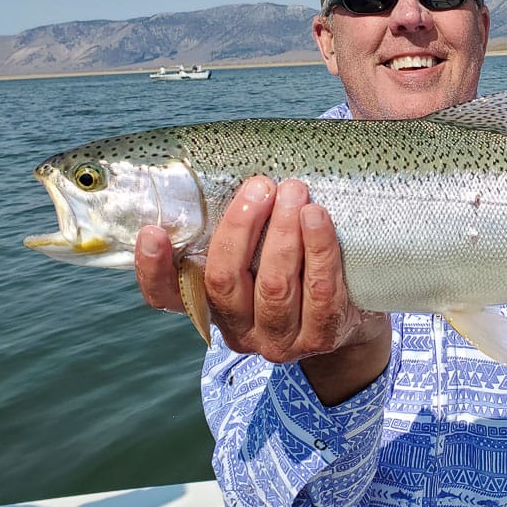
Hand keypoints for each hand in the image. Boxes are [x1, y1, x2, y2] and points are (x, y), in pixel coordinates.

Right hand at [135, 177, 390, 404]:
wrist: (353, 318)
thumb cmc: (296, 270)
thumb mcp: (258, 256)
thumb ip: (239, 228)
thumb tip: (228, 167)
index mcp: (211, 307)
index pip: (167, 296)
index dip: (154, 268)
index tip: (154, 231)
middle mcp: (239, 330)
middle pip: (225, 280)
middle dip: (241, 227)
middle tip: (260, 186)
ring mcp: (279, 340)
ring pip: (275, 286)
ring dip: (283, 232)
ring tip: (294, 191)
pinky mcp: (321, 337)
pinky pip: (320, 290)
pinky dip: (319, 248)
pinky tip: (318, 217)